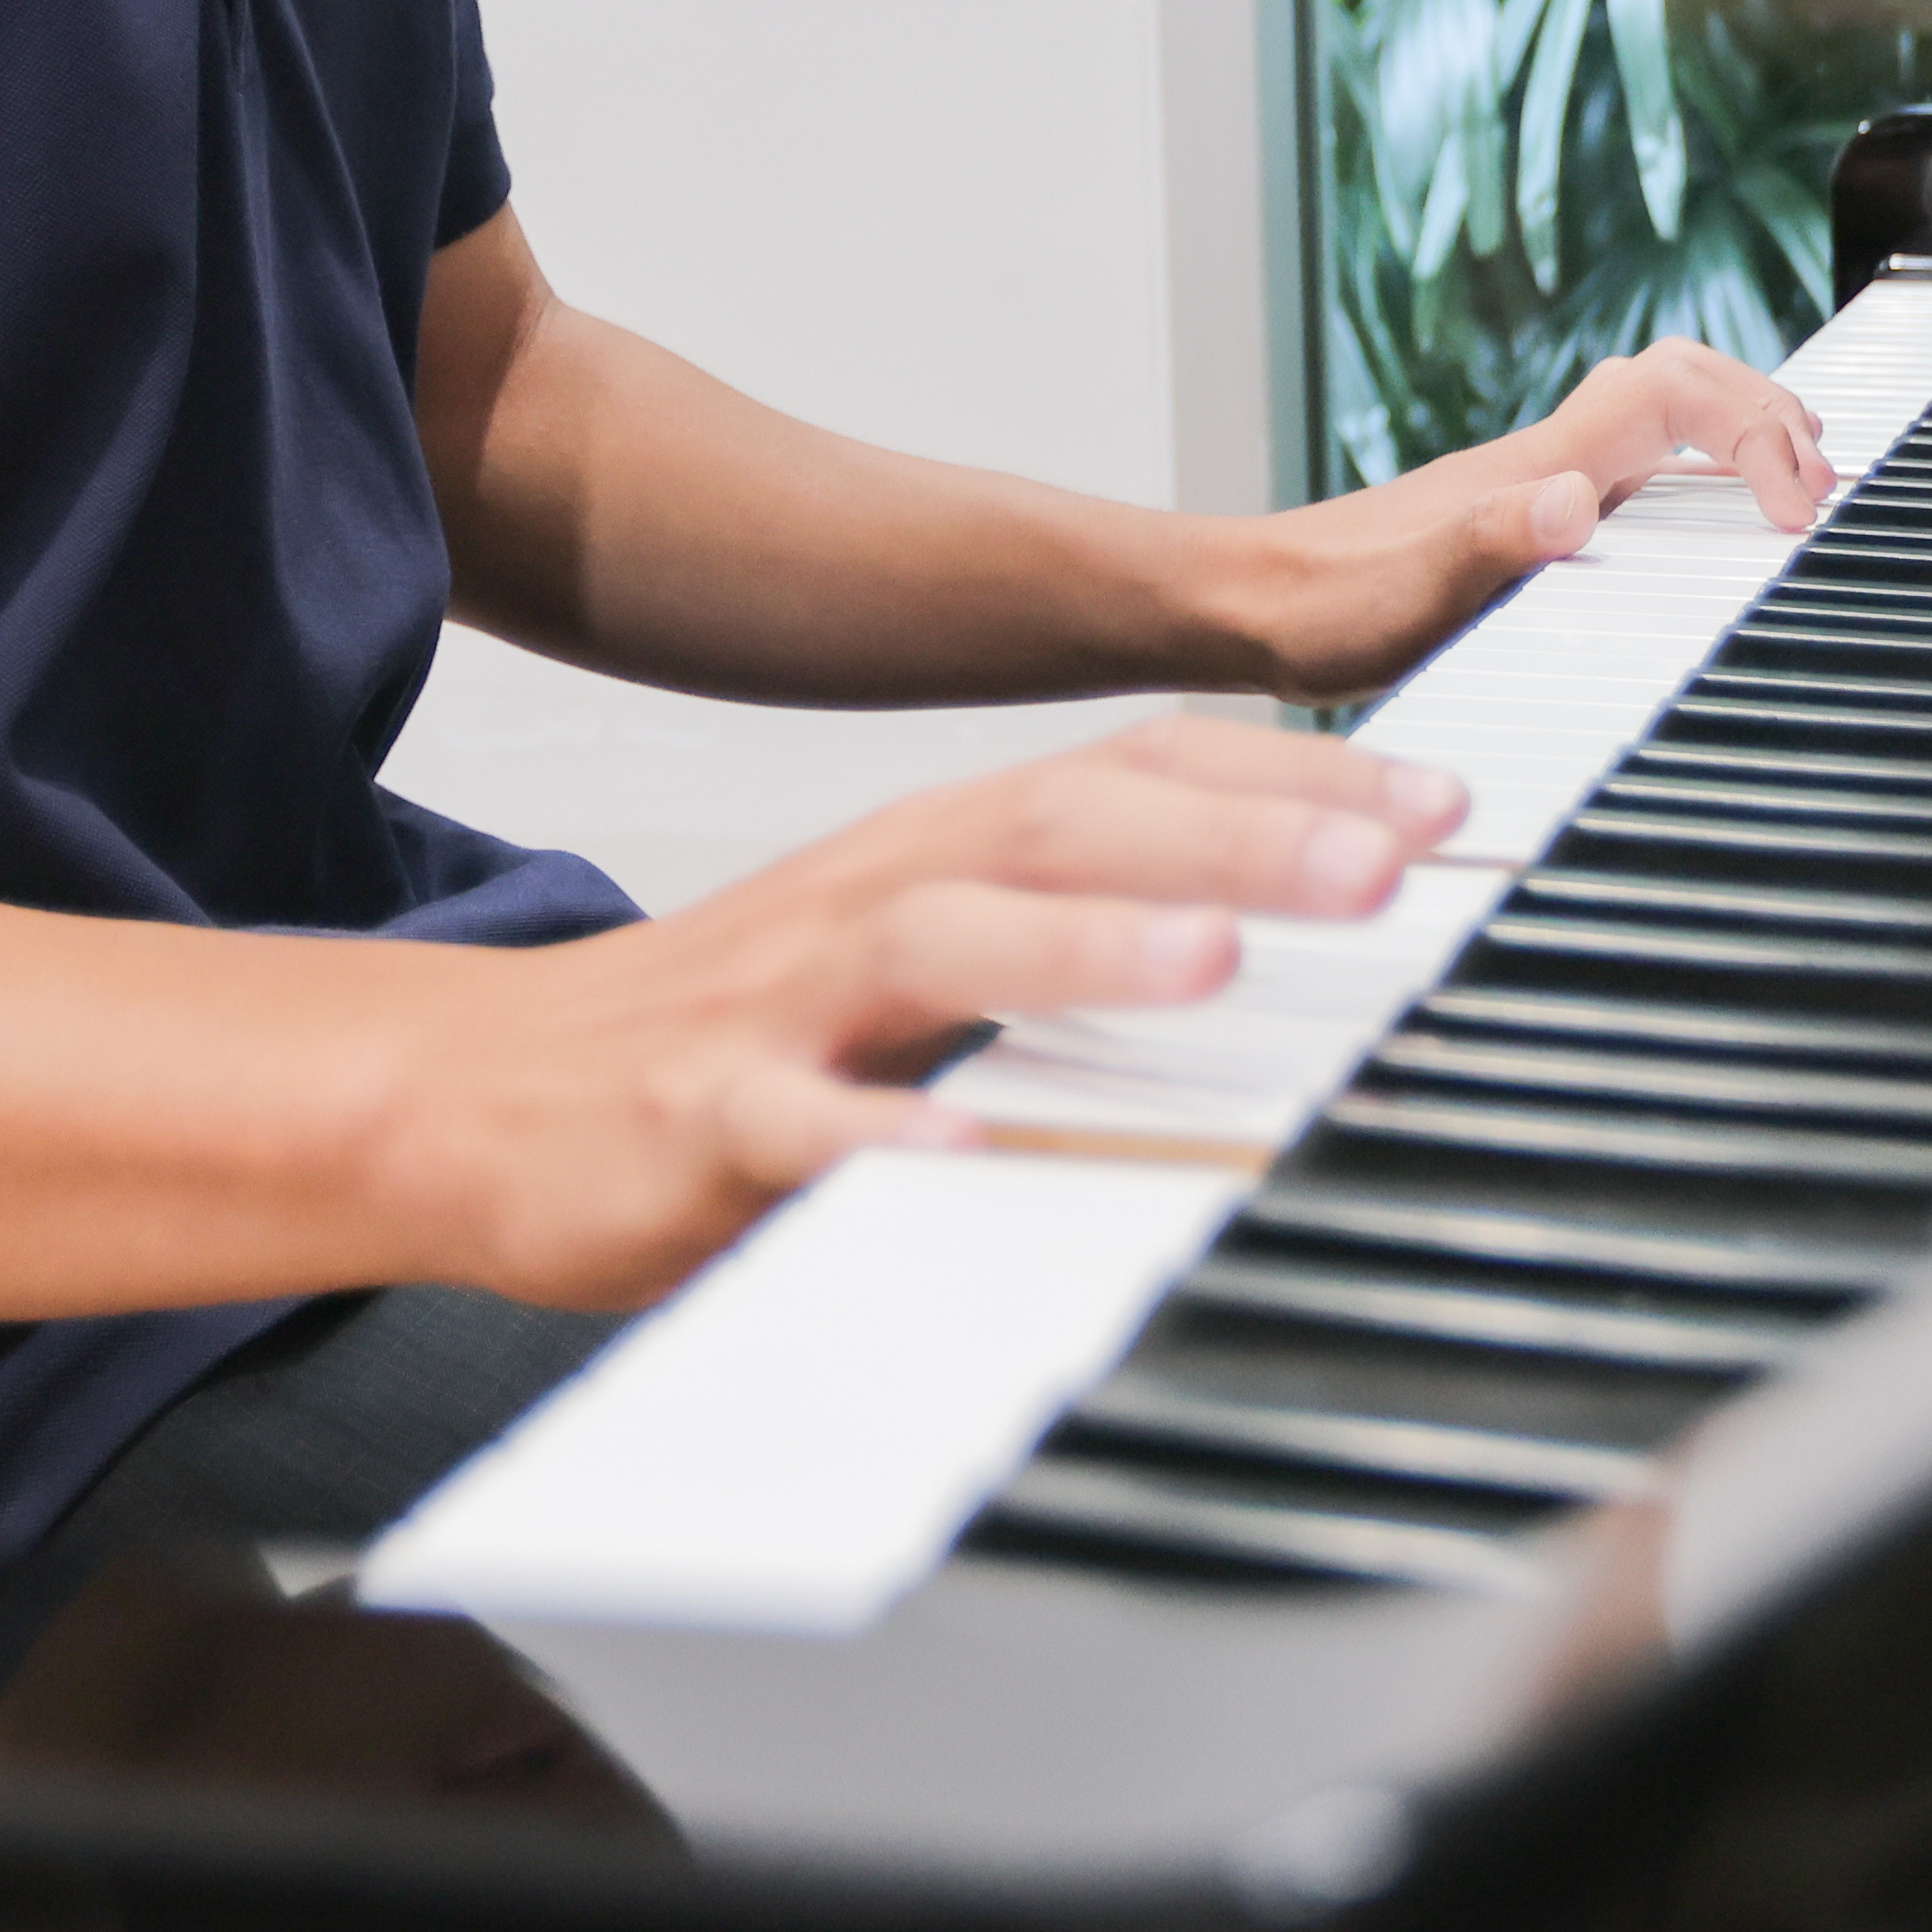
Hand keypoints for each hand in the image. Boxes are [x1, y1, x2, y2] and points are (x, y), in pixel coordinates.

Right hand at [407, 716, 1465, 1308]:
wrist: (483, 1094)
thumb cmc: (732, 1034)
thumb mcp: (913, 958)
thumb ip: (1073, 937)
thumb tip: (1283, 924)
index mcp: (939, 850)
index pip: (1134, 772)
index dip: (1291, 779)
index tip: (1448, 806)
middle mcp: (874, 893)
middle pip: (1063, 822)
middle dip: (1236, 830)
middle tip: (1392, 863)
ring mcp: (787, 1003)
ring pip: (941, 937)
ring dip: (1083, 942)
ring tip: (1212, 953)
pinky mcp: (703, 1120)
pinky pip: (799, 1124)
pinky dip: (884, 1137)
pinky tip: (964, 1159)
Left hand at [1229, 338, 1833, 702]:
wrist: (1246, 609)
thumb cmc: (1321, 608)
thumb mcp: (1409, 593)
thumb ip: (1492, 544)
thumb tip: (1574, 501)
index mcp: (1540, 466)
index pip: (1675, 396)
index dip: (1753, 431)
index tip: (1798, 510)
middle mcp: (1545, 461)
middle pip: (1680, 379)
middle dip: (1766, 410)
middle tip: (1823, 476)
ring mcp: (1532, 484)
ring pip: (1658, 414)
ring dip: (1735, 430)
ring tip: (1794, 481)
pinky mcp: (1520, 520)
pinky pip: (1631, 467)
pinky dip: (1690, 474)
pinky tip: (1698, 529)